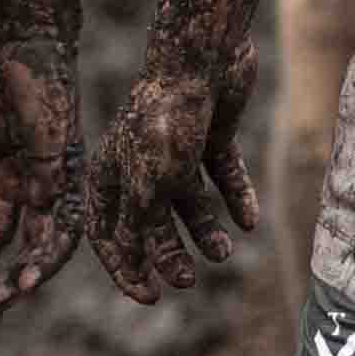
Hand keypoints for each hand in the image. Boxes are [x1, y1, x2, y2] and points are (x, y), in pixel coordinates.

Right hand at [0, 28, 84, 321]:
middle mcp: (40, 181)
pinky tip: (27, 260)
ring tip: (9, 297)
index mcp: (11, 177)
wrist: (16, 34)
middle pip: (28, 245)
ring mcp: (58, 171)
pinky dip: (50, 235)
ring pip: (54, 236)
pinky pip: (66, 206)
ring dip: (33, 270)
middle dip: (6, 281)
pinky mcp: (70, 157)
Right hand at [88, 48, 259, 305]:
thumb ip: (143, 228)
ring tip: (224, 251)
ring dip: (204, 231)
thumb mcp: (149, 187)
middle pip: (149, 223)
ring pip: (188, 203)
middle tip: (187, 279)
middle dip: (167, 254)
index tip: (150, 296)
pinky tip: (248, 220)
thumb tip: (138, 262)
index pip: (106, 234)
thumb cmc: (166, 124)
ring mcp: (174, 149)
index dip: (125, 268)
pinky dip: (234, 197)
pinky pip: (221, 175)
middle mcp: (137, 164)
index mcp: (107, 174)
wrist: (201, 59)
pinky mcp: (208, 135)